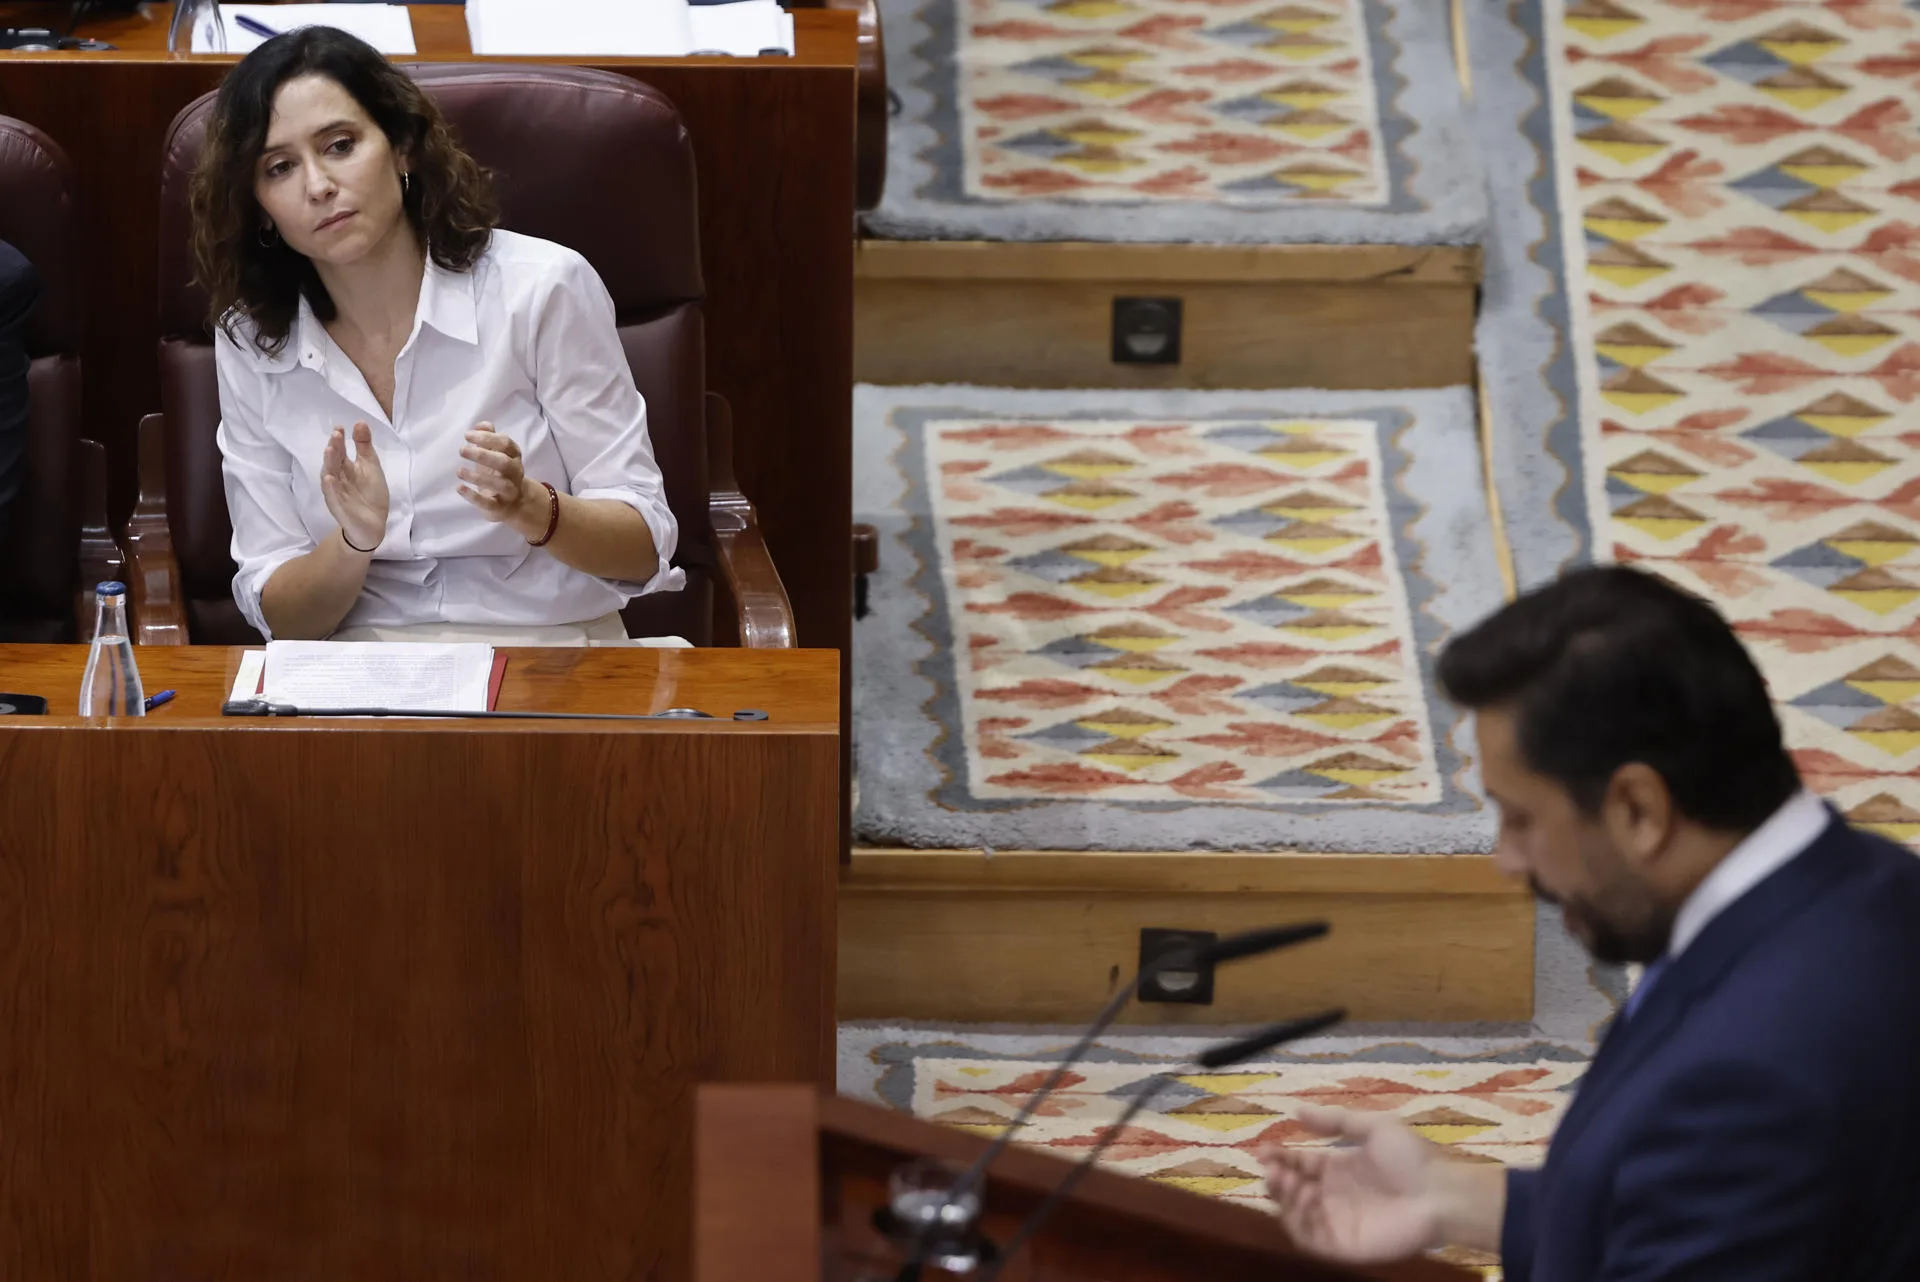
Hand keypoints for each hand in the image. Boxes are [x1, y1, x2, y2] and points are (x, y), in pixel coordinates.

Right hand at [321, 422, 388, 552]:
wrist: (374, 523)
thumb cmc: (371, 493)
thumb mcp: (371, 466)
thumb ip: (364, 445)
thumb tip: (360, 422)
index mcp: (345, 467)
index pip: (340, 451)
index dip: (339, 439)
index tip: (340, 427)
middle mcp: (337, 478)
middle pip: (333, 461)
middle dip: (334, 448)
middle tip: (336, 435)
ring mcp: (336, 493)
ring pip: (330, 477)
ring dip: (329, 464)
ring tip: (330, 451)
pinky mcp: (339, 508)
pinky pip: (333, 497)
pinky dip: (331, 488)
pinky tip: (329, 479)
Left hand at [457, 423, 541, 528]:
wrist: (513, 503)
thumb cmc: (499, 473)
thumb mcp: (496, 453)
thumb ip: (489, 438)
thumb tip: (481, 425)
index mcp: (514, 456)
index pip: (506, 443)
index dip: (487, 438)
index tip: (467, 435)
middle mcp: (515, 473)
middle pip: (504, 463)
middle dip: (482, 455)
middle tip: (461, 450)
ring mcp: (510, 491)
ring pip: (499, 484)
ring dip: (478, 477)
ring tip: (459, 471)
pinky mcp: (500, 507)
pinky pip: (489, 503)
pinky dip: (473, 496)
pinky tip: (459, 488)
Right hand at [1260, 1106, 1449, 1263]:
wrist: (1441, 1194)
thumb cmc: (1411, 1158)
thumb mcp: (1374, 1126)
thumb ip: (1334, 1120)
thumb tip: (1296, 1109)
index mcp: (1338, 1168)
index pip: (1299, 1164)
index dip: (1279, 1157)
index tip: (1264, 1150)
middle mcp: (1333, 1195)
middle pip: (1291, 1190)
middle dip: (1276, 1178)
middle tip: (1273, 1168)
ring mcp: (1337, 1221)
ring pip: (1294, 1215)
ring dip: (1283, 1199)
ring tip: (1289, 1181)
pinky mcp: (1343, 1245)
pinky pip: (1309, 1239)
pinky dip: (1297, 1222)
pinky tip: (1304, 1200)